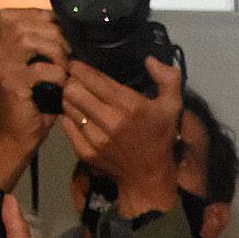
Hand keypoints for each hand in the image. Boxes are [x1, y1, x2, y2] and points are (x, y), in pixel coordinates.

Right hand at [0, 9, 68, 189]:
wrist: (19, 137)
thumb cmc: (36, 106)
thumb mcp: (41, 74)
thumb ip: (47, 53)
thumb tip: (72, 35)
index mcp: (4, 48)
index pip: (14, 15)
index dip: (41, 17)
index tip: (62, 31)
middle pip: (22, 23)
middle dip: (52, 33)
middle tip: (68, 52)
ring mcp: (3, 68)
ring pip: (27, 39)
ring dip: (54, 50)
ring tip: (65, 66)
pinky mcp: (12, 84)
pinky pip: (38, 69)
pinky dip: (57, 73)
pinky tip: (63, 84)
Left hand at [59, 58, 183, 218]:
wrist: (148, 177)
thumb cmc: (159, 138)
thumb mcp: (173, 108)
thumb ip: (168, 79)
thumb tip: (149, 60)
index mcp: (130, 106)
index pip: (91, 78)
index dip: (79, 67)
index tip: (77, 64)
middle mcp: (111, 121)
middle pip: (72, 89)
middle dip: (71, 81)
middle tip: (75, 80)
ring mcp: (96, 138)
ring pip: (67, 105)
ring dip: (69, 98)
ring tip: (76, 96)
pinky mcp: (85, 151)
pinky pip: (66, 125)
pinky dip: (69, 117)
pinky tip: (78, 115)